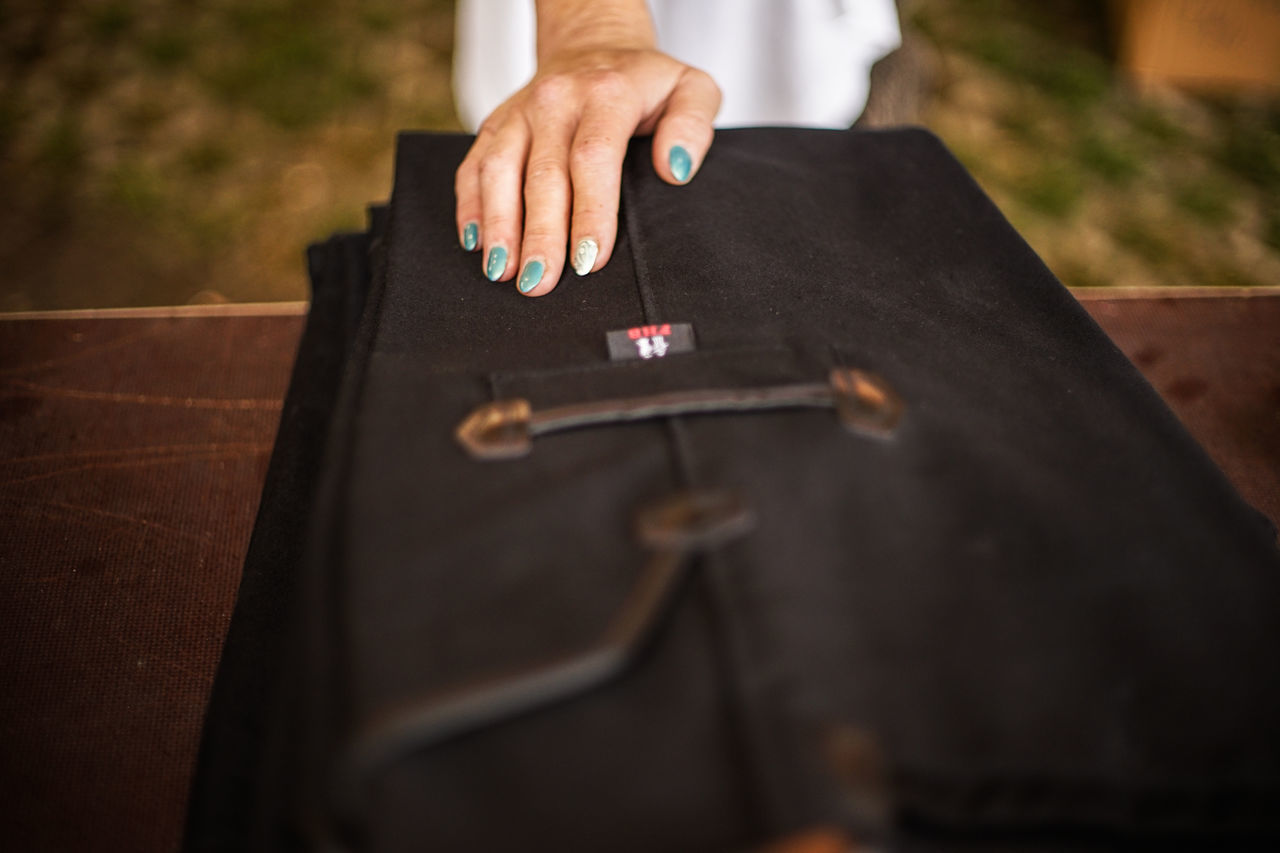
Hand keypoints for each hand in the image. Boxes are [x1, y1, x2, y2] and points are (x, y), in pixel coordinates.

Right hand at [454, 46, 719, 295]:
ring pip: (499, 170)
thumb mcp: (691, 88)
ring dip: (498, 225)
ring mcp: (520, 111)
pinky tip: (475, 243)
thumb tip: (675, 168)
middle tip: (540, 282)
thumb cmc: (645, 82)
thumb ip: (693, 124)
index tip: (591, 259)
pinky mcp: (496, 123)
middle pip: (543, 175)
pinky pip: (474, 165)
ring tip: (502, 271)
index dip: (590, 213)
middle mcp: (557, 100)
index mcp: (607, 94)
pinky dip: (471, 206)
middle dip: (540, 235)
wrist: (593, 43)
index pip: (593, 158)